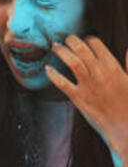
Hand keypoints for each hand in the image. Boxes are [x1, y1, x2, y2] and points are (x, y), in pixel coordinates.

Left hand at [46, 35, 127, 151]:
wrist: (124, 127)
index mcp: (113, 67)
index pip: (97, 45)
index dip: (88, 40)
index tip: (83, 41)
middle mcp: (99, 73)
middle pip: (81, 49)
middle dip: (71, 40)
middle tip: (66, 39)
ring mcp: (88, 85)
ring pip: (71, 61)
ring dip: (61, 51)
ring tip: (55, 47)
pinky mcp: (78, 98)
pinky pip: (62, 83)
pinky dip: (53, 74)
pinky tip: (47, 68)